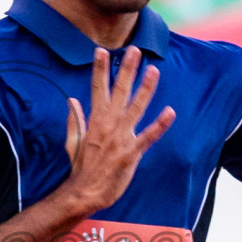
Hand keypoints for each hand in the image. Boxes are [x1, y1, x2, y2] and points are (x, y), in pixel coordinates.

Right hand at [60, 46, 175, 212]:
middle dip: (127, 70)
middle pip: (119, 91)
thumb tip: (72, 100)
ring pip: (136, 107)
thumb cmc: (81, 167)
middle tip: (134, 50)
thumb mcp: (73, 140)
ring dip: (146, 88)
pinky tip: (170, 112)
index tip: (101, 51)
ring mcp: (121, 137)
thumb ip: (75, 119)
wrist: (85, 191)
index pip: (97, 89)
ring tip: (154, 70)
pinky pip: (149, 135)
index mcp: (94, 120)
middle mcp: (108, 124)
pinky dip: (160, 124)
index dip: (100, 69)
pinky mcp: (132, 152)